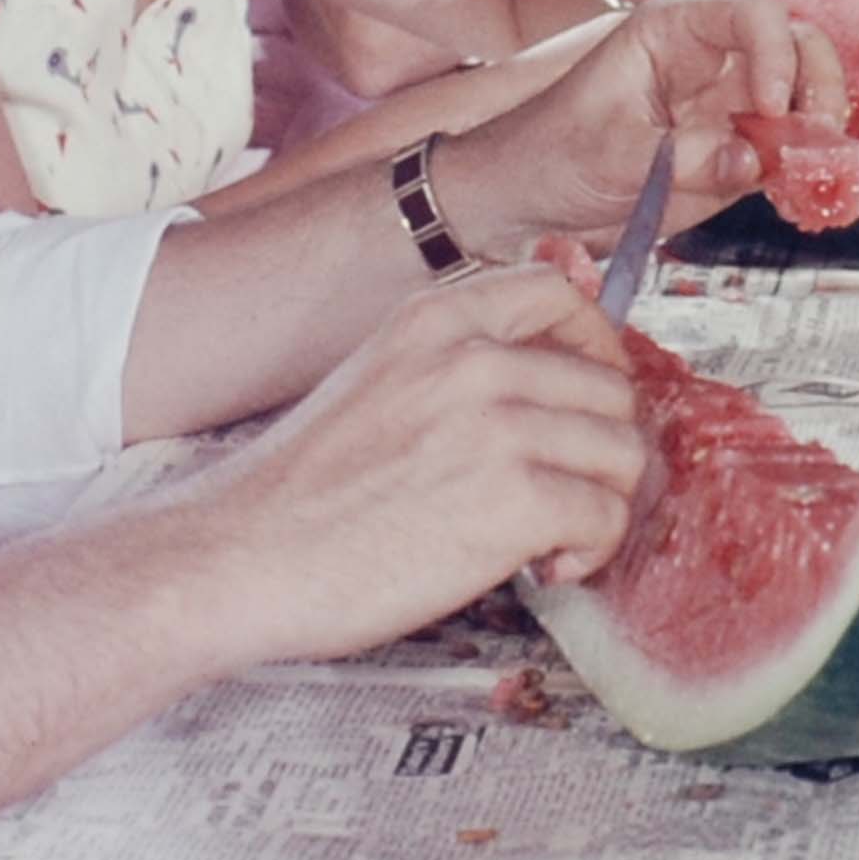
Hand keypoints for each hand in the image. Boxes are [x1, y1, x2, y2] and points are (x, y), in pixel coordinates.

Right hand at [181, 268, 648, 652]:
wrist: (235, 561)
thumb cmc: (298, 493)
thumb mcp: (379, 379)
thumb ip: (457, 362)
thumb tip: (546, 378)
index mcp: (440, 321)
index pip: (563, 294)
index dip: (595, 347)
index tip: (585, 396)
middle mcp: (477, 360)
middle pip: (611, 385)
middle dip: (602, 445)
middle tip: (570, 489)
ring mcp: (499, 427)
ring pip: (623, 451)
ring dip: (604, 501)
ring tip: (556, 534)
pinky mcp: (513, 500)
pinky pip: (605, 514)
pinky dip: (592, 549)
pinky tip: (547, 565)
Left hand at [441, 0, 846, 251]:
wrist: (527, 200)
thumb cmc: (552, 154)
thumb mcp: (611, 153)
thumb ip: (684, 156)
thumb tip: (755, 161)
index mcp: (677, 27)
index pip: (752, 12)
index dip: (776, 52)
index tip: (774, 107)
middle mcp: (715, 56)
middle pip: (797, 41)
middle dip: (819, 80)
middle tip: (817, 133)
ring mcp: (731, 101)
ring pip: (807, 91)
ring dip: (823, 124)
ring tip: (815, 165)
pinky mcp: (739, 148)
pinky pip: (792, 148)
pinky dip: (810, 166)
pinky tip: (804, 189)